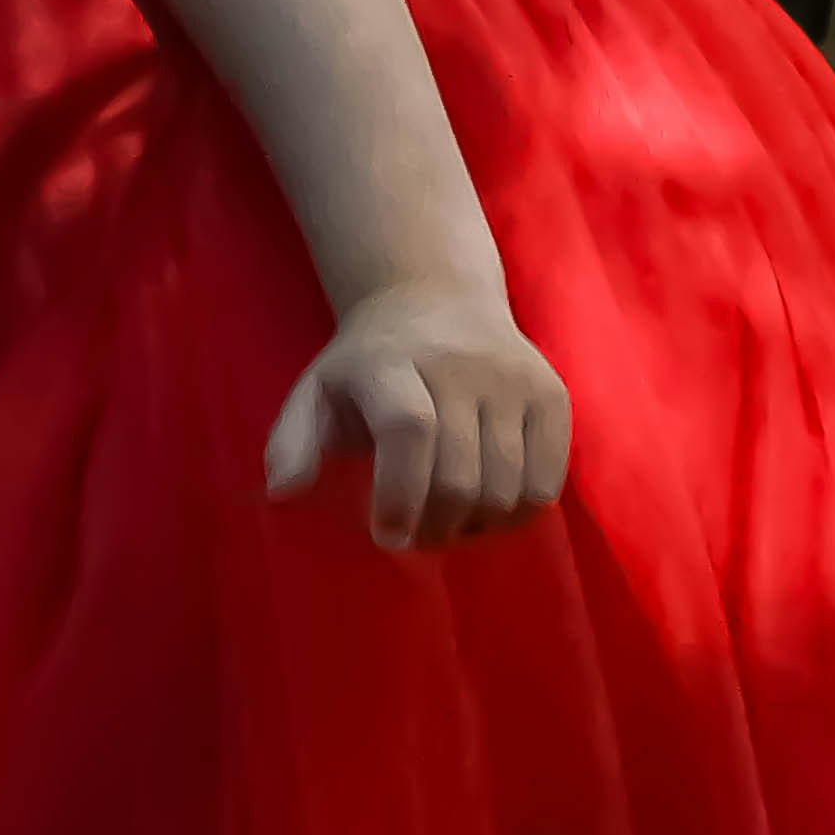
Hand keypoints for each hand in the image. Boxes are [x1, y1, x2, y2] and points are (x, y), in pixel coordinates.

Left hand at [264, 279, 569, 548]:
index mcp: (389, 361)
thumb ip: (292, 441)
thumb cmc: (367, 364)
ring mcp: (512, 378)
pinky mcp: (551, 394)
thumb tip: (283, 493)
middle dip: (435, 526)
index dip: (400, 492)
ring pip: (506, 488)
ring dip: (475, 527)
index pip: (409, 428)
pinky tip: (487, 507)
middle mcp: (459, 364)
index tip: (387, 535)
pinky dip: (517, 513)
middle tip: (415, 536)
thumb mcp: (316, 390)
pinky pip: (546, 483)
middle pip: (460, 475)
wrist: (436, 298)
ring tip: (449, 522)